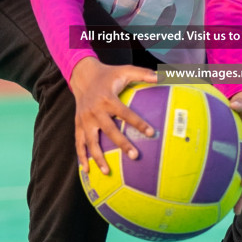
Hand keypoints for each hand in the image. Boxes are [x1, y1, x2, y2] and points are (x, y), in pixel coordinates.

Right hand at [68, 56, 157, 174]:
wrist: (82, 75)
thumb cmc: (108, 74)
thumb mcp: (125, 70)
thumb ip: (143, 73)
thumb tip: (162, 77)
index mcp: (108, 99)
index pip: (125, 113)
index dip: (138, 123)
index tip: (152, 133)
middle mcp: (95, 111)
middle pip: (109, 130)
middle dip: (122, 144)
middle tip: (135, 157)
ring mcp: (85, 119)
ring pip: (91, 141)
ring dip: (98, 158)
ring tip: (108, 172)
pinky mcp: (78, 124)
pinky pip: (79, 143)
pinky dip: (81, 156)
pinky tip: (87, 170)